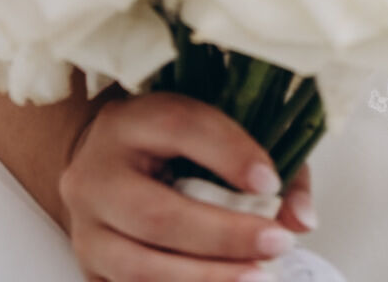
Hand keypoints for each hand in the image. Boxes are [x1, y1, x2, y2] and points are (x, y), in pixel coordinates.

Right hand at [60, 90, 314, 280]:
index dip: (229, 154)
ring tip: (258, 275)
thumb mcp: (210, 130)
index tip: (270, 182)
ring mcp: (86, 228)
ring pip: (141, 265)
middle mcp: (97, 174)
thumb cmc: (170, 145)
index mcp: (131, 121)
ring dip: (206, 277)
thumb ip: (266, 163)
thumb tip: (302, 218)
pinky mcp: (88, 267)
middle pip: (157, 213)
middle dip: (223, 236)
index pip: (181, 128)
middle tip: (275, 242)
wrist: (100, 164)